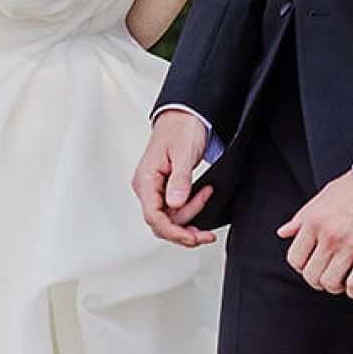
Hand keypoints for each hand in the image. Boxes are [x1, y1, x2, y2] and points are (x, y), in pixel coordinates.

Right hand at [133, 109, 215, 247]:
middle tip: (205, 233)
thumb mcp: (183, 153)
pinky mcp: (166, 190)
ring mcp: (156, 190)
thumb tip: (175, 203)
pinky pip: (175, 210)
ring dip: (191, 217)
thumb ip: (179, 180)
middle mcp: (147, 188)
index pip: (153, 216)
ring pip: (170, 219)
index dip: (173, 231)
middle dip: (185, 230)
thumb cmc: (181, 129)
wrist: (185, 116)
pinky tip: (202, 201)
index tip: (191, 237)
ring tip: (207, 196)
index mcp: (145, 180)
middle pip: (162, 223)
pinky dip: (190, 210)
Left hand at [278, 171, 352, 297]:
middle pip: (311, 275)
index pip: (295, 258)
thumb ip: (301, 218)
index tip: (311, 265)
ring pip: (330, 283)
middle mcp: (329, 236)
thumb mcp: (323, 196)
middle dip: (317, 280)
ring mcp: (350, 247)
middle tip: (327, 275)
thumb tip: (283, 233)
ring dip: (335, 286)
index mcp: (314, 221)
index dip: (301, 266)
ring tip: (341, 280)